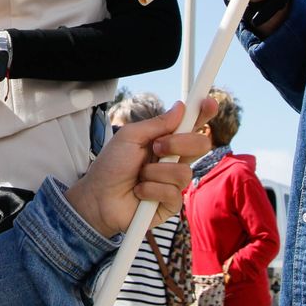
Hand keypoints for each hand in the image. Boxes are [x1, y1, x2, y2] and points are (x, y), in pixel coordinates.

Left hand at [65, 98, 217, 236]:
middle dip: (179, 143)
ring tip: (139, 175)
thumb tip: (180, 107)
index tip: (208, 103)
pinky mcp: (171, 202)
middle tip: (156, 146)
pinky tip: (139, 191)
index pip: (192, 125)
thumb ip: (156, 124)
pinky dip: (151, 189)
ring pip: (184, 171)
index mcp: (165, 140)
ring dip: (156, 172)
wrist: (98, 198)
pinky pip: (174, 193)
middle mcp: (174, 159)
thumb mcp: (129, 137)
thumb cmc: (111, 166)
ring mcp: (174, 181)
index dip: (204, 113)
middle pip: (200, 145)